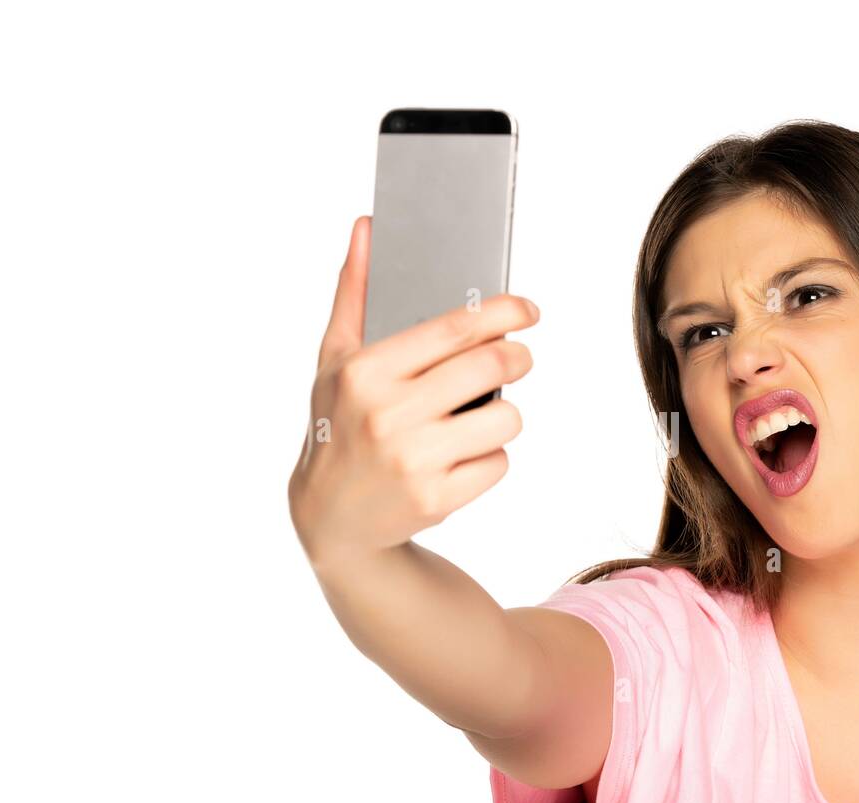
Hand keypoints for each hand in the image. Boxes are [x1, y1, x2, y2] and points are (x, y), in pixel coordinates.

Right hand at [288, 216, 538, 566]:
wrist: (331, 518)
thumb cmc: (338, 425)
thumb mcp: (335, 359)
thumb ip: (355, 291)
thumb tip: (368, 228)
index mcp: (367, 371)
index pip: (455, 327)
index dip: (504, 312)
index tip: (528, 309)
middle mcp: (388, 413)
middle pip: (495, 365)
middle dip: (520, 357)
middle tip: (518, 357)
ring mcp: (414, 459)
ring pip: (507, 417)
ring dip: (503, 414)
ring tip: (473, 418)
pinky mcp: (437, 499)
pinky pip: (500, 462)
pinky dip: (489, 458)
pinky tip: (458, 459)